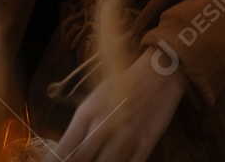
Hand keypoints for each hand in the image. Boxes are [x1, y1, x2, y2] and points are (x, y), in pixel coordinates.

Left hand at [53, 47, 186, 161]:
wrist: (158, 71)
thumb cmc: (123, 82)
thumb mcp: (96, 98)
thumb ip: (82, 125)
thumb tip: (70, 151)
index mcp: (88, 112)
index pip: (66, 148)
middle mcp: (104, 126)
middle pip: (82, 159)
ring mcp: (126, 137)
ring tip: (97, 161)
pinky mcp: (146, 144)